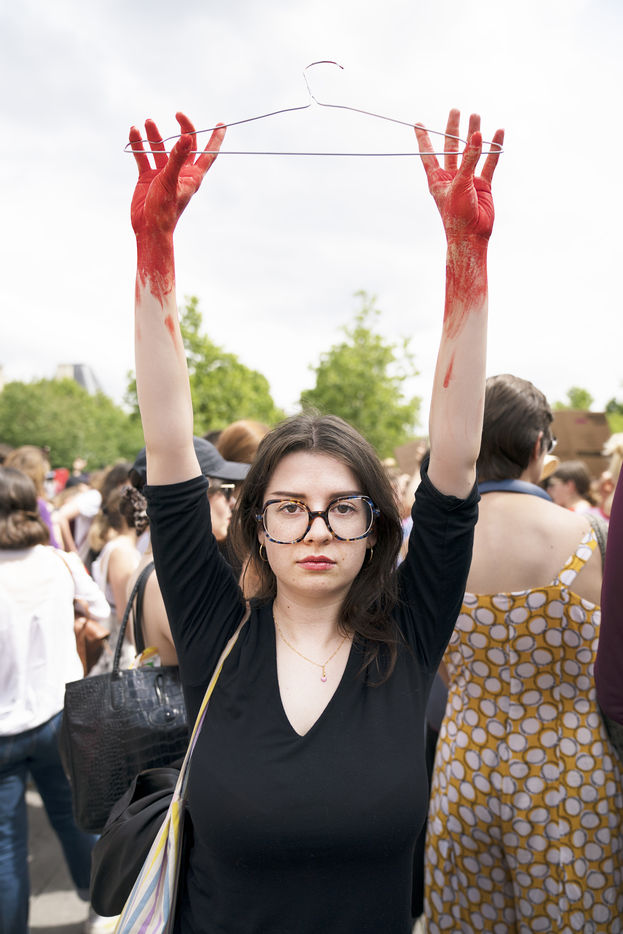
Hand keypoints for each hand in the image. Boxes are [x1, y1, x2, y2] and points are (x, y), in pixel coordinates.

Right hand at [129, 113, 224, 238]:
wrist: (148, 227)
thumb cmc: (164, 209)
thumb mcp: (170, 182)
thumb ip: (177, 158)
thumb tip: (187, 137)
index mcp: (193, 175)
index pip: (208, 153)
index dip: (216, 139)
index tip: (221, 124)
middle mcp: (180, 172)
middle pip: (185, 145)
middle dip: (184, 128)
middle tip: (178, 114)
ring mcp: (164, 173)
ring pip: (161, 148)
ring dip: (155, 135)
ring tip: (149, 122)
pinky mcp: (148, 176)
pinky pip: (143, 156)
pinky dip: (138, 144)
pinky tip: (134, 132)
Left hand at [414, 110, 503, 242]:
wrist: (472, 236)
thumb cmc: (458, 214)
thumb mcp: (460, 184)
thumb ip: (469, 160)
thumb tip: (477, 135)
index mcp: (437, 179)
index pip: (428, 154)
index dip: (423, 138)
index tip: (418, 124)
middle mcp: (451, 177)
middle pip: (451, 147)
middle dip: (453, 129)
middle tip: (455, 110)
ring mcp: (468, 180)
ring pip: (471, 152)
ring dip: (474, 135)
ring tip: (476, 116)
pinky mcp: (483, 185)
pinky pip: (489, 162)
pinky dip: (494, 148)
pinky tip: (497, 133)